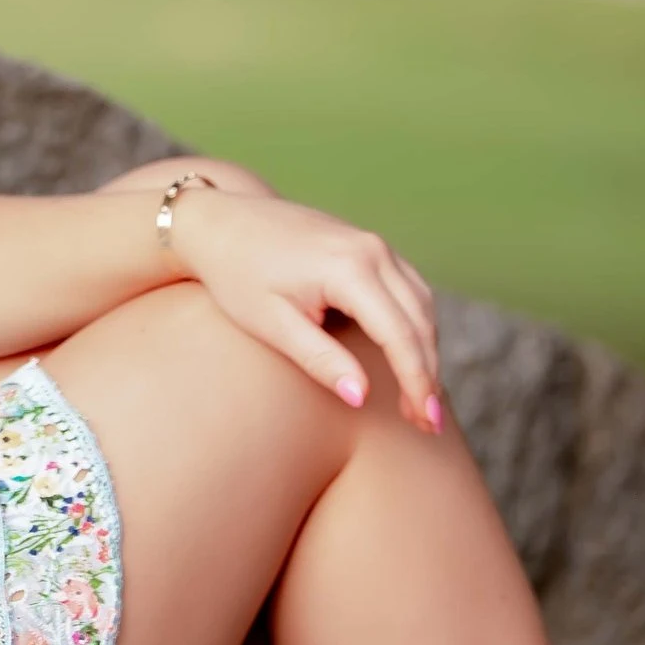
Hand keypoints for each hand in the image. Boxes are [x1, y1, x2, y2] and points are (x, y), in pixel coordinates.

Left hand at [163, 183, 443, 434]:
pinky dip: (414, 324)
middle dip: (427, 374)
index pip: (400, 335)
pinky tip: (406, 357)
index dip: (416, 382)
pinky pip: (408, 288)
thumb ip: (319, 359)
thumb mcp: (270, 323)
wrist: (217, 220)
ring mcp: (372, 243)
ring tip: (417, 398)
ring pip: (421, 303)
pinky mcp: (367, 245)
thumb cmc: (235, 273)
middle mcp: (371, 250)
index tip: (426, 422)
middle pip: (419, 321)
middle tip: (426, 423)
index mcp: (348, 268)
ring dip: (425, 350)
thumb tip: (362, 397)